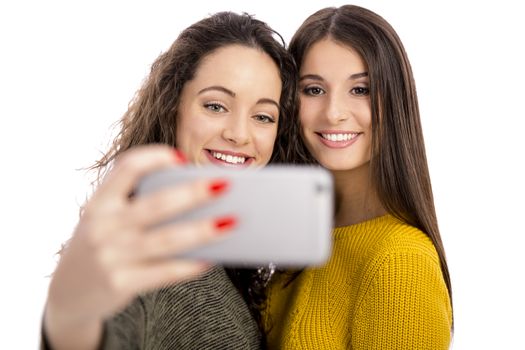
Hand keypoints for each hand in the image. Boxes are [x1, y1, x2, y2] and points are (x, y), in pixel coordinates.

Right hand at [44, 144, 233, 348]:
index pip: (126, 168)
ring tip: (232, 221)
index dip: (154, 158)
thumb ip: (137, 208)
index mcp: (99, 203)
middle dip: (194, 193)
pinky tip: (213, 257)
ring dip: (204, 229)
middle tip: (225, 184)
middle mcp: (103, 227)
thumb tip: (197, 201)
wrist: (68, 294)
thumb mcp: (105, 221)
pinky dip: (192, 264)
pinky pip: (166, 272)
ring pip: (168, 239)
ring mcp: (111, 257)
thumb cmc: (101, 246)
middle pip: (157, 204)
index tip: (180, 157)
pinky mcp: (121, 284)